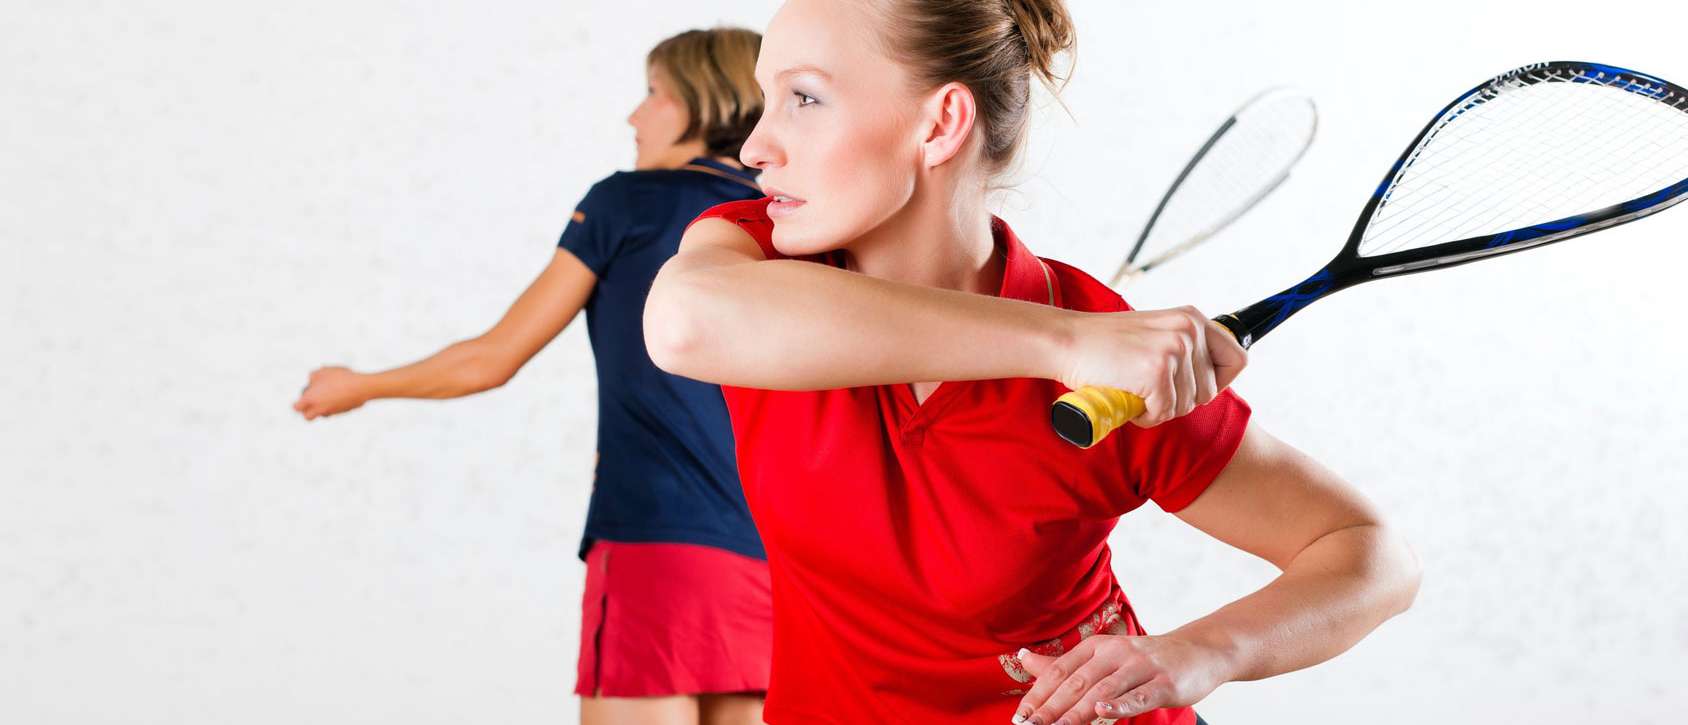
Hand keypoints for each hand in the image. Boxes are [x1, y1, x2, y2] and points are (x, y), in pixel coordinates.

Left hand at [293, 366, 368, 419]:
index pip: (297, 407)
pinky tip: (342, 393)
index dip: (297, 403)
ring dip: (323, 408)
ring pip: (323, 414)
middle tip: (313, 401)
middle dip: (307, 411)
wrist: (361, 387)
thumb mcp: (323, 371)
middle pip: (307, 417)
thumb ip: (313, 376)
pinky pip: (335, 411)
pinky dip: (335, 405)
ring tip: (330, 394)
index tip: (303, 396)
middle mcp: (320, 408)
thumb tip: (311, 381)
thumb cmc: (340, 378)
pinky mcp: (343, 412)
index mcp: (311, 399)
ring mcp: (332, 412)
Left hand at [1011, 633, 1229, 724]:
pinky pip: (1138, 696)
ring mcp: (1141, 666)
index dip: (1039, 694)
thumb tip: (1022, 657)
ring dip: (1077, 711)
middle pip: (1077, 681)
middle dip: (1051, 707)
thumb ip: (1063, 663)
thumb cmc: (1144, 659)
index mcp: (1096, 646)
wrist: (1198, 652)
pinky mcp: (1163, 683)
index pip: (1060, 671)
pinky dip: (1119, 705)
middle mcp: (1116, 652)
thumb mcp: (1102, 655)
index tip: (1021, 717)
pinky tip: (1102, 713)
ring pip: (1103, 690)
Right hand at [1056, 306, 1245, 426]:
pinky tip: (1128, 400)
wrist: (1065, 341)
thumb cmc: (1104, 345)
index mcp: (1192, 318)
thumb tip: (1208, 382)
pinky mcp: (1157, 372)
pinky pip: (1164, 412)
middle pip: (1209, 391)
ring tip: (1134, 392)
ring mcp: (1174, 349)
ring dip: (1159, 409)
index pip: (1237, 358)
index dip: (1217, 382)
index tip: (1191, 388)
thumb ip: (1183, 347)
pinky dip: (1145, 416)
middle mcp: (1189, 329)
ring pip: (1186, 405)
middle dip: (1180, 400)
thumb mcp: (1155, 333)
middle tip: (1149, 391)